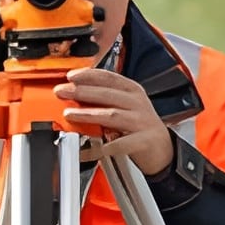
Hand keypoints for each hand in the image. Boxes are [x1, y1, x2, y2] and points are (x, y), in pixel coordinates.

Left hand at [58, 68, 172, 174]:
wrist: (163, 149)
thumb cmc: (140, 126)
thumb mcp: (126, 106)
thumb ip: (104, 99)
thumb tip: (74, 94)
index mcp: (133, 91)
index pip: (110, 77)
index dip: (89, 75)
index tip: (71, 76)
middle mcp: (138, 104)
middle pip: (108, 94)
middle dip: (82, 92)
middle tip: (62, 92)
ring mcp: (141, 122)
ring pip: (112, 115)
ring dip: (88, 114)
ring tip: (70, 115)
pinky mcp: (142, 141)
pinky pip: (117, 144)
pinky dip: (98, 148)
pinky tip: (84, 150)